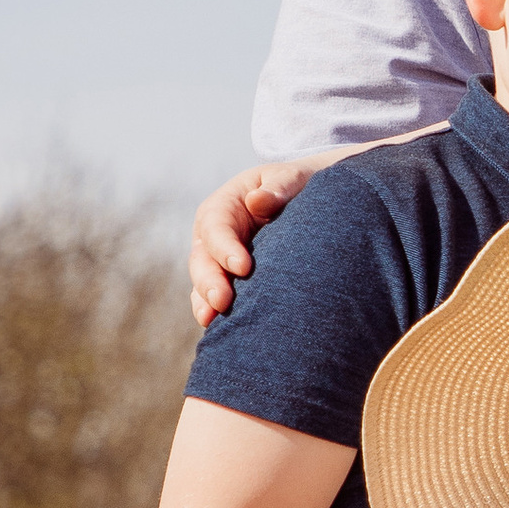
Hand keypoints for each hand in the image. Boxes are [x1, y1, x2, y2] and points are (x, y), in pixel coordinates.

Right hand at [189, 162, 316, 327]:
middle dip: (210, 281)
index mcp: (225, 206)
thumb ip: (278, 187)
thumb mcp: (291, 178)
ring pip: (203, 281)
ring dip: (206, 301)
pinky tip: (217, 329)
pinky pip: (214, 297)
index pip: (216, 226)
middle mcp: (215, 235)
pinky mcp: (229, 280)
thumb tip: (257, 201)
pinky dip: (212, 311)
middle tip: (223, 301)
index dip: (225, 247)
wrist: (306, 203)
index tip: (243, 267)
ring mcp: (218, 260)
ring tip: (211, 320)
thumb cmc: (296, 187)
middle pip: (203, 258)